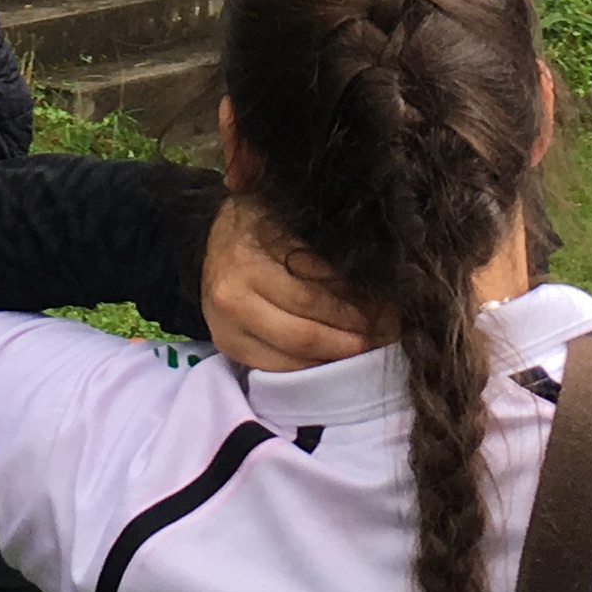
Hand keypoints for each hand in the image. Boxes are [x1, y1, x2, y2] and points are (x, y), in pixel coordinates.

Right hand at [205, 198, 376, 372]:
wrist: (204, 244)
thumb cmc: (255, 226)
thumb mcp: (284, 222)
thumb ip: (318, 249)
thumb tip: (373, 275)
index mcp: (248, 262)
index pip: (311, 296)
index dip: (352, 307)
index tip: (387, 310)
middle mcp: (233, 299)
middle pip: (304, 332)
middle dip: (350, 337)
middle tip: (384, 335)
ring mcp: (228, 329)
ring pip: (293, 358)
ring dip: (334, 356)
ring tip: (366, 345)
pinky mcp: (229, 348)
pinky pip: (277, 369)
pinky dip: (311, 365)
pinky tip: (333, 355)